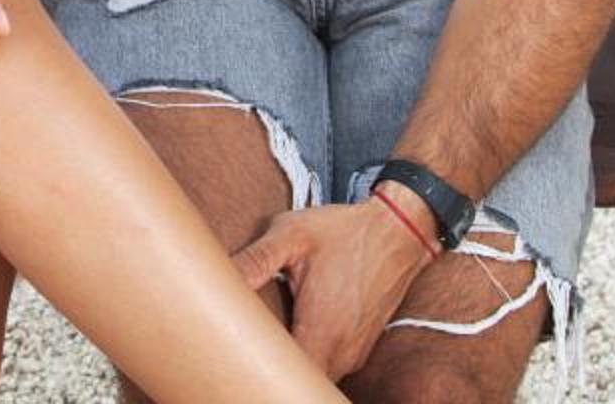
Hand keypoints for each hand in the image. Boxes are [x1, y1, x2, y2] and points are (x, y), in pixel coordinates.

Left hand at [231, 197, 431, 382]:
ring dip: (289, 366)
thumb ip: (254, 259)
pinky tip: (289, 339)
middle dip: (268, 371)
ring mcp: (354, 355)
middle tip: (241, 349)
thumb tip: (215, 275)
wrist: (398, 231)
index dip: (254, 370)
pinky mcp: (359, 349)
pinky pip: (329, 368)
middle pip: (297, 383)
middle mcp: (342, 353)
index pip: (282, 377)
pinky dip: (308, 360)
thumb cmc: (343, 232)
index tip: (235, 352)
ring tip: (261, 343)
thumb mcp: (292, 235)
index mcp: (321, 332)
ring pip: (315, 377)